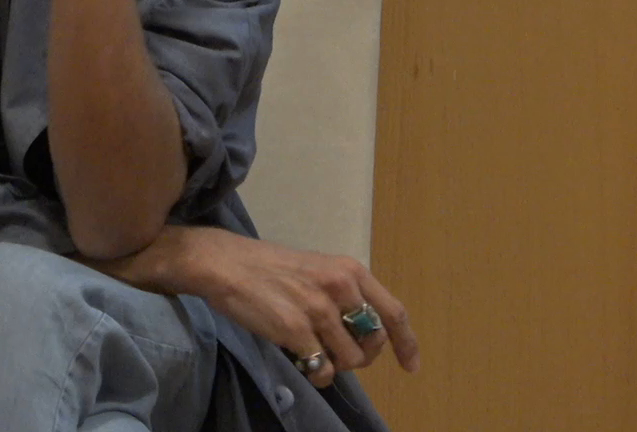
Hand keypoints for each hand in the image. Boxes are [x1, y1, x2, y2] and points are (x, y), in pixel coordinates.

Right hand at [85, 225, 418, 389]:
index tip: (410, 365)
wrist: (226, 263)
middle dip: (361, 356)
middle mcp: (340, 288)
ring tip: (313, 351)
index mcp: (350, 270)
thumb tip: (363, 335)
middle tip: (338, 352)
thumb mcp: (317, 270)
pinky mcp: (296, 330)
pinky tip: (301, 359)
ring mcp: (319, 310)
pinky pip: (322, 370)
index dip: (406, 343)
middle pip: (373, 343)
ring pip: (350, 361)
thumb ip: (344, 295)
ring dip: (335, 365)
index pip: (393, 312)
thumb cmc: (270, 267)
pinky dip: (316, 373)